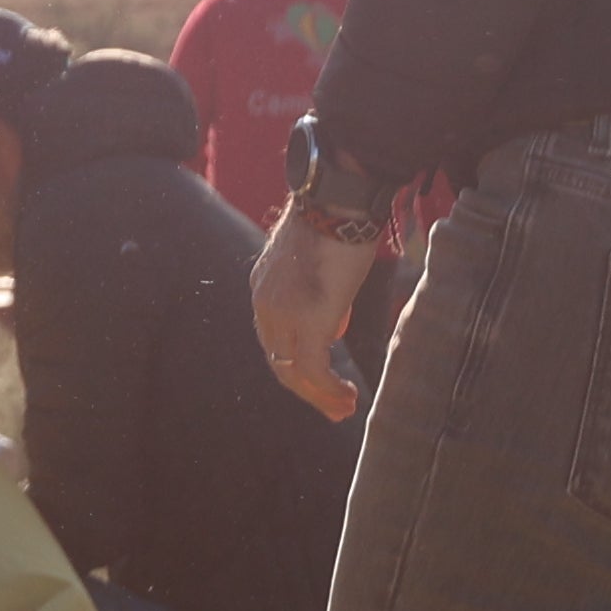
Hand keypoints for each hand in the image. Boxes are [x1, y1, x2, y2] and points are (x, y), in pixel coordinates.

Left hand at [249, 201, 380, 420]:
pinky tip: (346, 397)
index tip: (322, 381)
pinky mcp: (309, 322)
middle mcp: (265, 305)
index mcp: (264, 289)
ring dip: (320, 396)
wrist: (338, 201)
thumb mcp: (319, 263)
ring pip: (293, 373)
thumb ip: (319, 294)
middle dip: (307, 390)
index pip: (274, 339)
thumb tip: (334, 324)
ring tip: (344, 409)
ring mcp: (283, 315)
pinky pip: (313, 370)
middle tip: (334, 408)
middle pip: (279, 362)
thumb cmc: (336, 222)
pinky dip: (328, 390)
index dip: (297, 365)